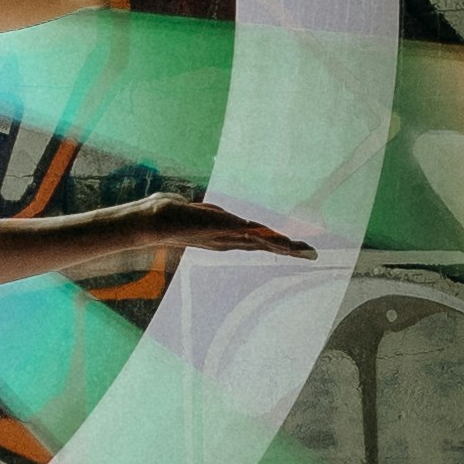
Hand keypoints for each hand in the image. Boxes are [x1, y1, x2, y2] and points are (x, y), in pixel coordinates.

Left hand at [125, 193, 316, 261]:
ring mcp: (225, 235)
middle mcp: (227, 239)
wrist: (151, 220)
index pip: (256, 242)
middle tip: (312, 254)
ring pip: (261, 242)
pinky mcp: (221, 228)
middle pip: (265, 245)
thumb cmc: (165, 214)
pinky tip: (281, 241)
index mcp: (224, 236)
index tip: (297, 248)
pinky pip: (249, 233)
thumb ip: (203, 214)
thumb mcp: (192, 213)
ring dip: (284, 246)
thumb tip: (198, 210)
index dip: (277, 245)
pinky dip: (266, 238)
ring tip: (304, 250)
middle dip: (289, 249)